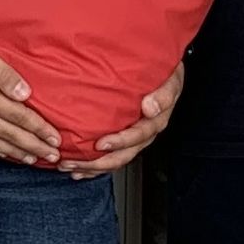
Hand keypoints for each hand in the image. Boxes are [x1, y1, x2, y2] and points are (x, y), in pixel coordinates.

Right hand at [0, 20, 61, 165]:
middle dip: (33, 146)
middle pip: (8, 134)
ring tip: (32, 160)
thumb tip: (25, 95)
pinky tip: (1, 153)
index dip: (39, 129)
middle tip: (53, 156)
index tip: (55, 138)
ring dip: (14, 152)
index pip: (18, 116)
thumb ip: (2, 74)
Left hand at [60, 63, 181, 178]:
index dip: (120, 142)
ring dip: (93, 166)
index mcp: (156, 121)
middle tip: (77, 162)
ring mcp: (135, 139)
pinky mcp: (125, 139)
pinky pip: (111, 156)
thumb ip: (163, 94)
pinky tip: (79, 169)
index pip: (138, 136)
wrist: (165, 74)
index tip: (101, 144)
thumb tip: (150, 108)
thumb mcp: (171, 80)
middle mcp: (145, 133)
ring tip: (71, 167)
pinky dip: (94, 166)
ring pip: (115, 159)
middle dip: (99, 162)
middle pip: (123, 154)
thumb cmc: (166, 75)